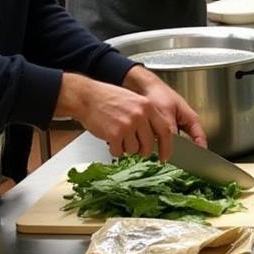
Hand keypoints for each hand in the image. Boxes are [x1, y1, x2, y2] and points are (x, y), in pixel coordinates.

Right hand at [56, 70, 204, 159]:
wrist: (86, 97)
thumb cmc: (107, 98)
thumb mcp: (133, 100)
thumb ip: (146, 115)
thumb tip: (155, 135)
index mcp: (147, 106)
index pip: (165, 131)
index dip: (167, 147)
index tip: (165, 156)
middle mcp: (140, 116)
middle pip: (149, 144)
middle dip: (143, 151)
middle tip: (137, 150)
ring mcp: (128, 125)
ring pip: (134, 150)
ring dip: (126, 148)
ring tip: (118, 137)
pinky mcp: (114, 134)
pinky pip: (119, 152)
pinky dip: (115, 150)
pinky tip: (110, 140)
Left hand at [123, 65, 206, 152]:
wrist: (143, 86)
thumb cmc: (159, 94)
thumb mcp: (166, 113)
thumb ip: (170, 129)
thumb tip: (170, 145)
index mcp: (191, 119)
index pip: (200, 139)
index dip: (199, 152)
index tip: (195, 162)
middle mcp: (185, 124)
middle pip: (187, 144)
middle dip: (180, 152)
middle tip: (172, 158)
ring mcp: (175, 126)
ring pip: (175, 143)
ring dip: (168, 146)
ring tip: (161, 152)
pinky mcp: (165, 128)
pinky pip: (165, 140)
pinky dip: (160, 142)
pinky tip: (153, 145)